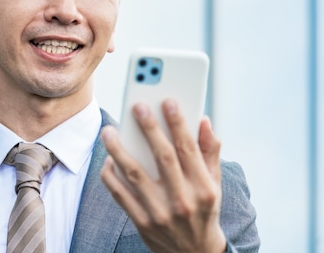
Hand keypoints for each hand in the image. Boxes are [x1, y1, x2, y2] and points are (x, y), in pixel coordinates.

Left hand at [100, 99, 226, 252]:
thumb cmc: (204, 211)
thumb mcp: (215, 184)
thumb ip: (209, 152)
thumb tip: (204, 121)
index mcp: (204, 188)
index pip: (188, 149)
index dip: (177, 123)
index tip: (167, 101)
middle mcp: (183, 200)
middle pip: (162, 156)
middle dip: (149, 128)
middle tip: (137, 106)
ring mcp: (161, 213)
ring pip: (134, 174)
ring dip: (118, 149)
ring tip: (108, 131)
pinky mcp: (142, 223)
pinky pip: (120, 195)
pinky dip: (111, 176)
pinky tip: (108, 160)